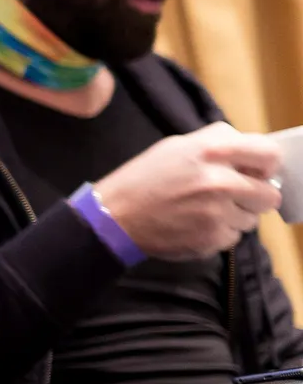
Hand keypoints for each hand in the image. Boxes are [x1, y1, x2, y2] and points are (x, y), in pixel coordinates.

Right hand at [94, 122, 282, 260]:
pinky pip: (234, 237)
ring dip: (235, 216)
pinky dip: (219, 233)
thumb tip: (253, 156)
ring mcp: (217, 213)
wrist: (114, 216)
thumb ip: (219, 144)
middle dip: (254, 196)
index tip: (257, 172)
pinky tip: (194, 225)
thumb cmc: (143, 178)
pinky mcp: (212, 239)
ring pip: (252, 219)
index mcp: (212, 151)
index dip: (266, 165)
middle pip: (269, 194)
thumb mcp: (177, 146)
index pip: (269, 155)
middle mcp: (220, 181)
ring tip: (203, 210)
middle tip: (230, 196)